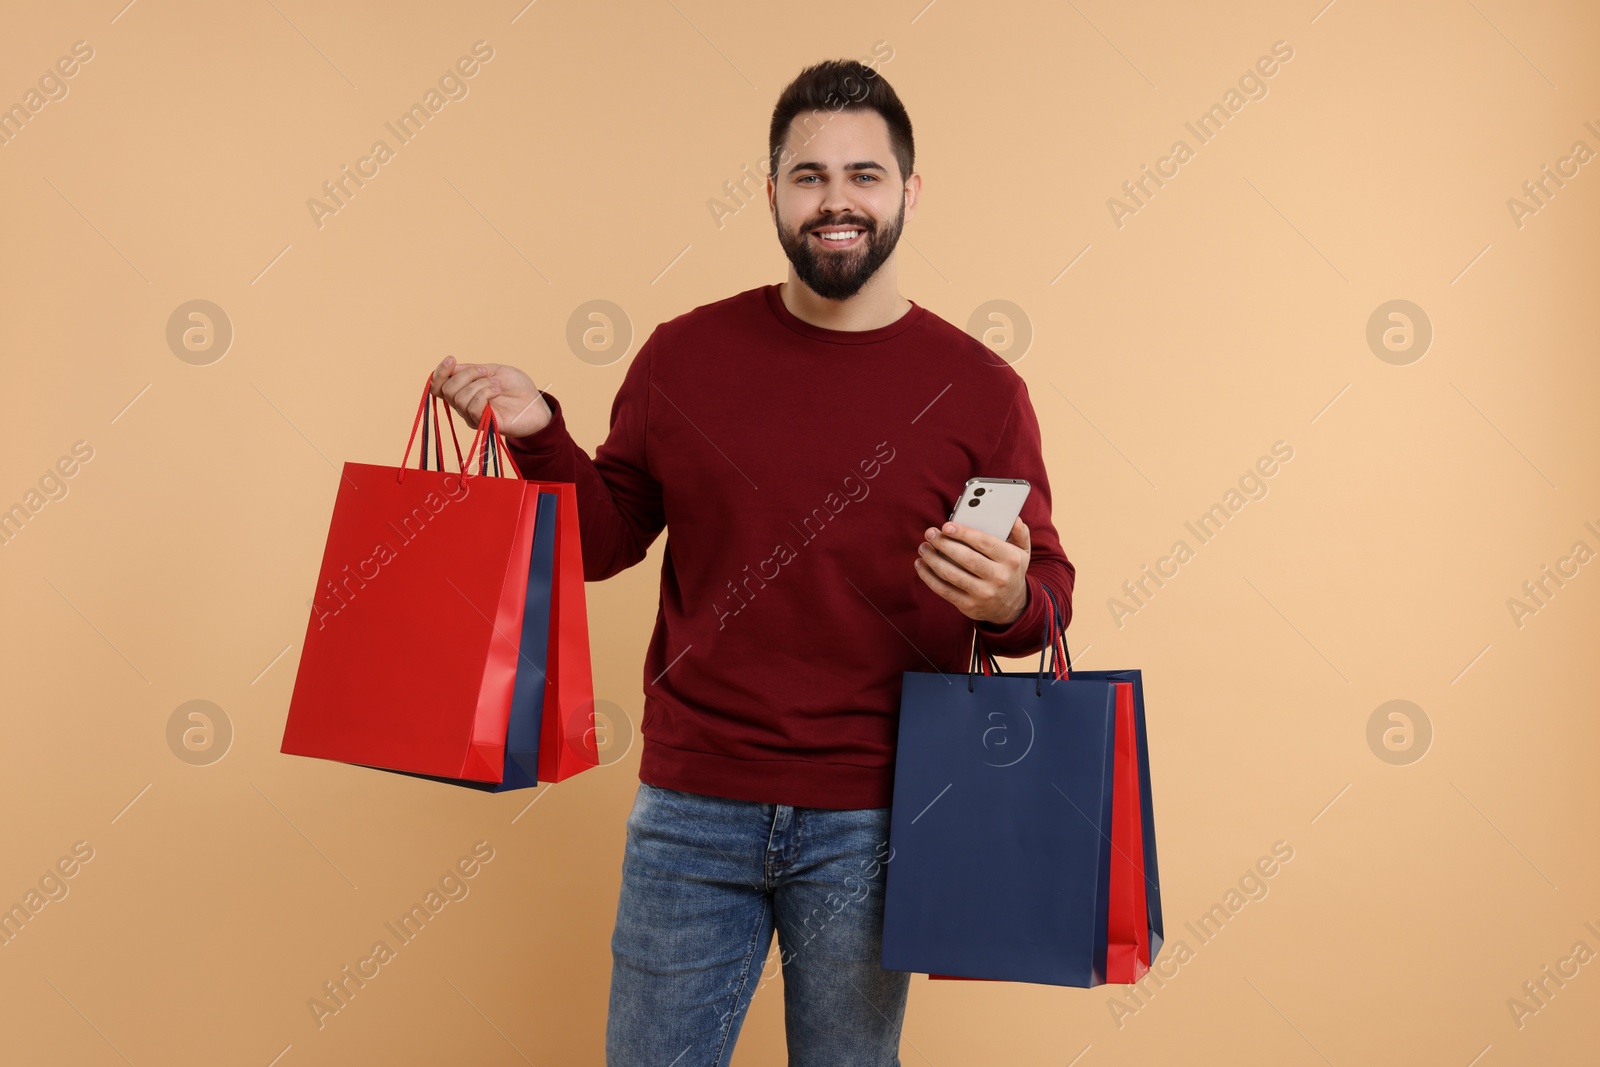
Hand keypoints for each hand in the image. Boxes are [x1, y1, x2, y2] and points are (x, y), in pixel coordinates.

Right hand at [430, 356, 552, 438]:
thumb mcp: (492, 370)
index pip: (438, 386)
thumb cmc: (516, 387)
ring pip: (460, 398)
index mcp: (463, 391)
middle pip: (447, 390)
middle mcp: (463, 406)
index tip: (451, 359)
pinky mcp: (484, 425)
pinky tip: (498, 390)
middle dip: (467, 375)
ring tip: (497, 384)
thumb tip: (451, 368)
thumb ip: (471, 370)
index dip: (439, 372)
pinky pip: (473, 408)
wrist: (536, 403)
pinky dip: (485, 393)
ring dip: (480, 385)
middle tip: (486, 372)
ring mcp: (473, 417)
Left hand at [914, 516, 1030, 625]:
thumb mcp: (1022, 552)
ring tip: (923, 547)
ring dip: (933, 560)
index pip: (984, 542)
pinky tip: (921, 565)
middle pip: (965, 558)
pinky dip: (929, 577)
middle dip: (944, 544)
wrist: (1012, 606)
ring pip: (951, 575)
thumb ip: (1020, 534)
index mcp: (1010, 560)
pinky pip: (944, 590)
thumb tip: (1015, 520)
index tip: (947, 526)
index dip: (964, 533)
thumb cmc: (1010, 571)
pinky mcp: (969, 606)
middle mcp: (999, 578)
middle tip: (930, 534)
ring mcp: (983, 594)